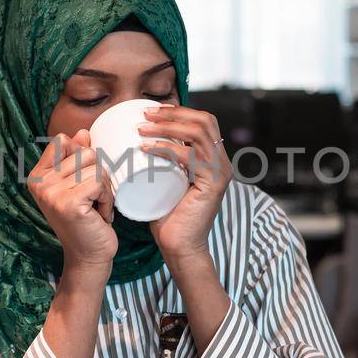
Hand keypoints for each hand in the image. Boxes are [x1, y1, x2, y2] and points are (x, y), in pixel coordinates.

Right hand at [28, 129, 115, 272]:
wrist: (88, 256)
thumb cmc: (86, 220)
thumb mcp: (78, 184)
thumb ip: (77, 157)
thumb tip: (82, 132)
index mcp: (37, 175)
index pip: (63, 141)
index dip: (82, 158)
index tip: (81, 184)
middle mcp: (40, 182)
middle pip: (85, 152)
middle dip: (98, 175)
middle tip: (91, 200)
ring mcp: (51, 192)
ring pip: (96, 166)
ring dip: (104, 189)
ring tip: (95, 208)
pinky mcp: (68, 203)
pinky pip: (100, 182)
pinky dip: (106, 199)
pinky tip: (98, 215)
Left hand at [138, 105, 231, 265]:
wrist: (179, 248)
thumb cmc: (168, 217)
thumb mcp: (166, 181)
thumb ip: (162, 162)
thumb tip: (135, 141)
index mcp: (213, 159)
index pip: (204, 121)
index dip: (179, 110)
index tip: (151, 110)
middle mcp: (222, 162)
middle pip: (204, 120)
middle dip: (173, 113)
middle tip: (145, 114)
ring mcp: (220, 172)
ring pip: (198, 133)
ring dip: (167, 126)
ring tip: (141, 128)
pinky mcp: (213, 184)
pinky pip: (190, 156)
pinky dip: (166, 148)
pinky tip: (146, 148)